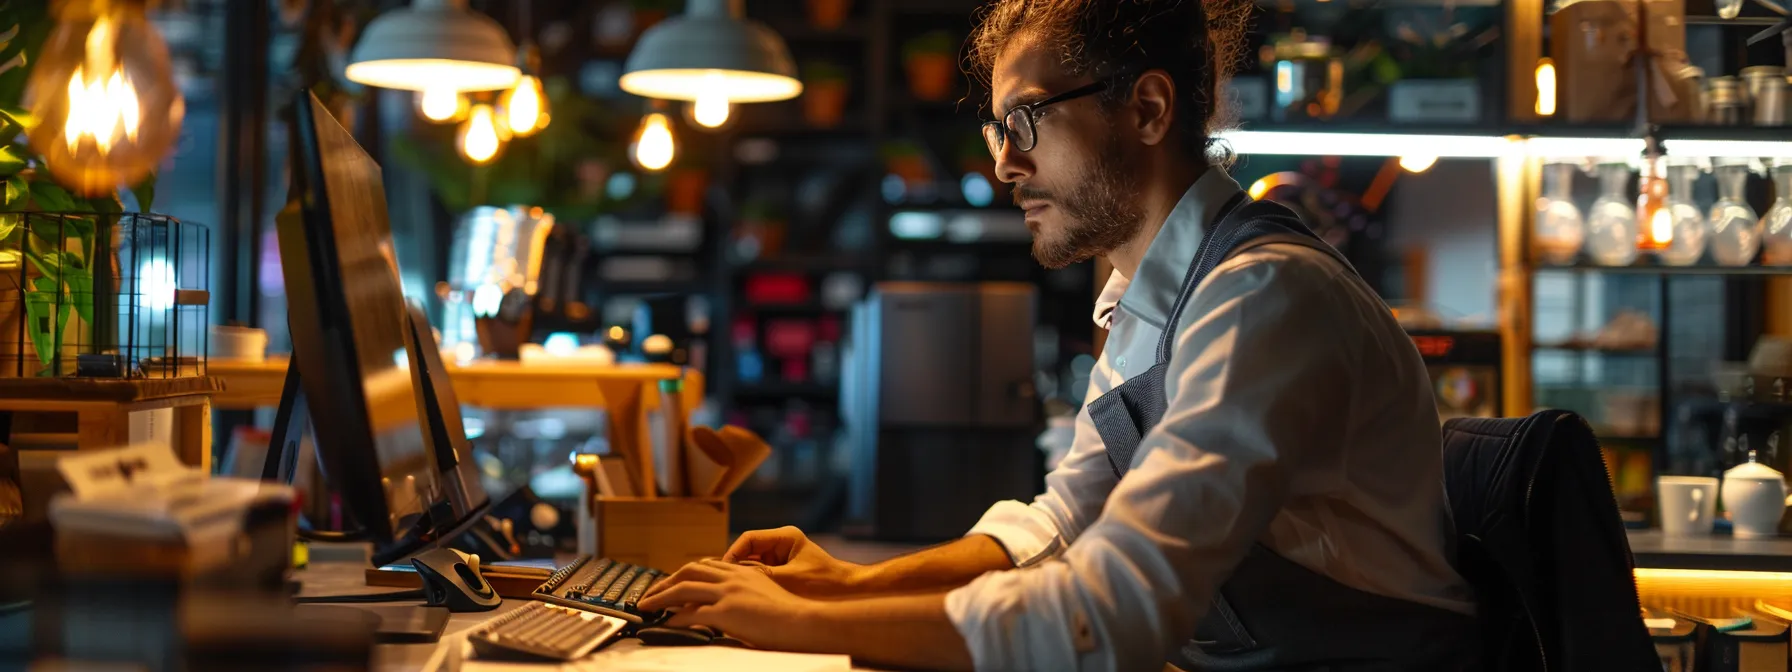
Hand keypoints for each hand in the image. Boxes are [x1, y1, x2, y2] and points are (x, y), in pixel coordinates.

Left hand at [636, 559, 829, 652]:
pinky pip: (691, 614)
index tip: (672, 583)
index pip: (705, 566)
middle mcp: (732, 577)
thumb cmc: (790, 615)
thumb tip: (726, 606)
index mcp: (742, 572)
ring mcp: (728, 593)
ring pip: (683, 588)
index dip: (684, 574)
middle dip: (665, 582)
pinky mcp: (727, 612)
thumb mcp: (764, 595)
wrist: (802, 622)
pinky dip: (674, 618)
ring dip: (660, 597)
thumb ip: (744, 594)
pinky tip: (665, 624)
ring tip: (646, 606)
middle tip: (650, 593)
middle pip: (688, 571)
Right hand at [719, 526, 866, 596]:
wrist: (850, 594)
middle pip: (748, 551)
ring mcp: (782, 557)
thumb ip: (759, 576)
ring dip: (743, 578)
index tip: (722, 573)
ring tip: (730, 592)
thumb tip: (731, 577)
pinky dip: (754, 585)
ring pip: (753, 565)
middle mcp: (782, 543)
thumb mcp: (788, 580)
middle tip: (721, 585)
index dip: (732, 555)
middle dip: (735, 568)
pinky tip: (745, 598)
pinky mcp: (784, 571)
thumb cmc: (825, 584)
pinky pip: (762, 575)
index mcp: (785, 537)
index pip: (748, 539)